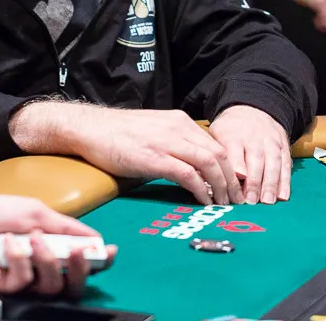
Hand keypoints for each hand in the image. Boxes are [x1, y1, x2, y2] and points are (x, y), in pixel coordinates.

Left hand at [0, 195, 115, 295]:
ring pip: (54, 286)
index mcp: (54, 247)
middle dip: (81, 269)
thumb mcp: (36, 211)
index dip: (100, 259)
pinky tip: (8, 243)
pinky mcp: (9, 287)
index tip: (108, 250)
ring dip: (48, 260)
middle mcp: (44, 266)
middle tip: (77, 251)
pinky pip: (25, 280)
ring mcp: (27, 278)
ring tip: (33, 239)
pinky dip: (19, 259)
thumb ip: (66, 226)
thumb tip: (96, 238)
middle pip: (75, 284)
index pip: (85, 261)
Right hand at [12, 103, 242, 204]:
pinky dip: (201, 190)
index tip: (234, 185)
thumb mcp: (153, 131)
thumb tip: (192, 167)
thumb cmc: (117, 133)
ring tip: (224, 204)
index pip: (217, 144)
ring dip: (222, 187)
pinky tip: (204, 202)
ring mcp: (167, 142)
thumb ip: (174, 143)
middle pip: (220, 154)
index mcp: (179, 121)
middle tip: (236, 199)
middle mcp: (178, 128)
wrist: (89, 128)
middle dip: (232, 180)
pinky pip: (189, 175)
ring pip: (210, 163)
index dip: (230, 167)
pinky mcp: (154, 158)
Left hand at [208, 106, 291, 204]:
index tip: (234, 189)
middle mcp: (253, 137)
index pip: (234, 154)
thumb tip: (208, 178)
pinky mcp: (283, 146)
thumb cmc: (229, 130)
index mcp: (232, 134)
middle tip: (250, 202)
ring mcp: (270, 141)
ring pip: (272, 163)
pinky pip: (285, 164)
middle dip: (253, 182)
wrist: (251, 109)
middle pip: (255, 161)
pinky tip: (282, 196)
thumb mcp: (215, 134)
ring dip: (270, 184)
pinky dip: (285, 181)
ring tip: (266, 202)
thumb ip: (214, 154)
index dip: (236, 171)